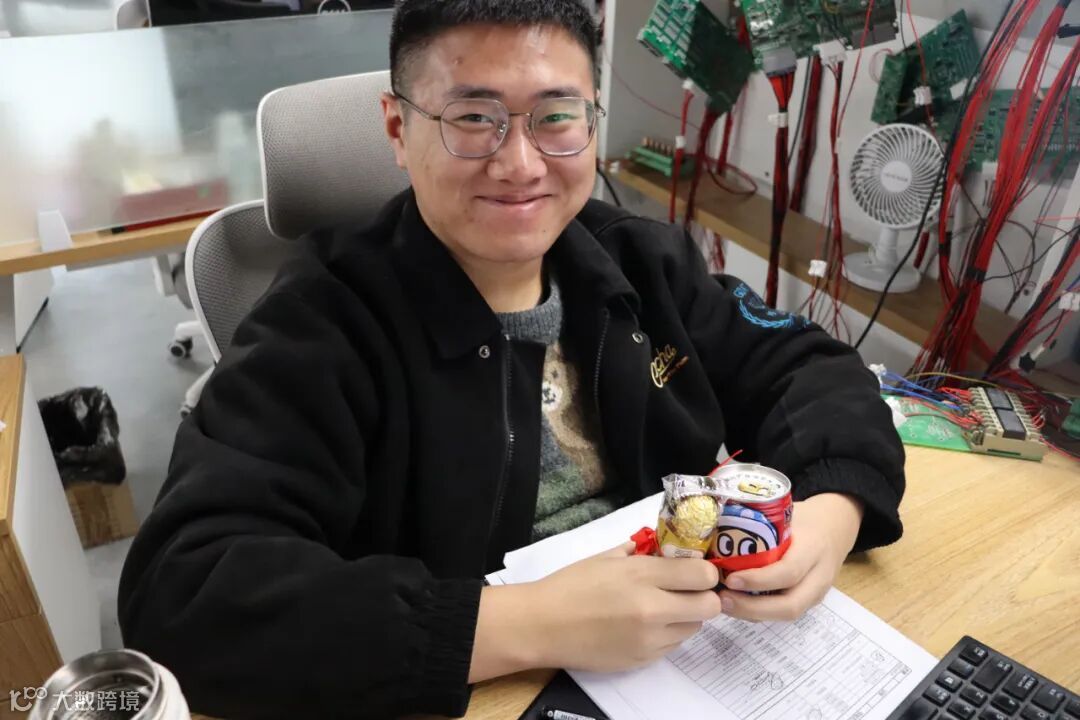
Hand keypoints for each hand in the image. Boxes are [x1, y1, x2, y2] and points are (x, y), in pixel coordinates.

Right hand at [470, 542, 723, 680]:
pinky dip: (667, 634)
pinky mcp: (642, 660)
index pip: (703, 576)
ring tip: (663, 608)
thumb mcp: (605, 557)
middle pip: (709, 606)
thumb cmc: (570, 585)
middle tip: (689, 591)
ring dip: (686, 616)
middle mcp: (653, 609)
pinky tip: (644, 625)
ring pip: (694, 628)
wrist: (541, 626)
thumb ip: (639, 551)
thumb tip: (663, 547)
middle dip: (705, 596)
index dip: (706, 572)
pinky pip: (672, 646)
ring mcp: (649, 639)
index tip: (697, 570)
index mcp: (642, 575)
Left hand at [718, 493, 863, 621]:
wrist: (835, 528)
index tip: (730, 579)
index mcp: (813, 548)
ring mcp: (816, 593)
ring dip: (752, 614)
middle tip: (721, 600)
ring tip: (723, 603)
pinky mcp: (808, 601)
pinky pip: (783, 612)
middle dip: (752, 608)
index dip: (758, 580)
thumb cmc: (803, 518)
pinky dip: (758, 612)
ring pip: (786, 614)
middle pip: (790, 605)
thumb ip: (761, 524)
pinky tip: (735, 604)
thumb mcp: (786, 515)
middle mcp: (819, 576)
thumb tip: (713, 529)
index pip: (788, 572)